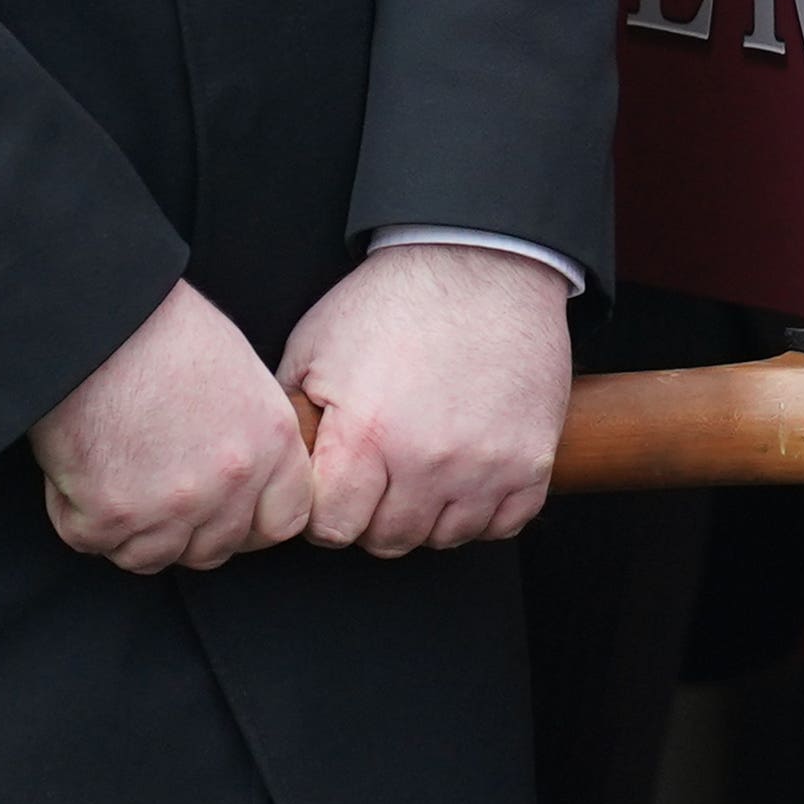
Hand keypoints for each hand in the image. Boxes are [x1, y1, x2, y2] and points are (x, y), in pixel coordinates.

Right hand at [34, 280, 317, 572]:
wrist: (96, 322)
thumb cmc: (162, 331)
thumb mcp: (238, 376)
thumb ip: (248, 435)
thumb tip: (235, 470)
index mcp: (272, 442)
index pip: (284, 521)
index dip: (251, 522)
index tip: (224, 512)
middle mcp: (232, 482)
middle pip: (215, 548)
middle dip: (185, 531)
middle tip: (152, 490)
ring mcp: (173, 506)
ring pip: (152, 556)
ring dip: (130, 530)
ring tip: (112, 474)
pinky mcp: (111, 516)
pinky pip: (93, 541)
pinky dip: (77, 514)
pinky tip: (77, 470)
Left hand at [278, 242, 576, 556]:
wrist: (485, 263)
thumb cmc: (396, 300)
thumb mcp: (315, 345)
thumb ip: (293, 414)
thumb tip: (273, 464)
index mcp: (366, 436)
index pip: (333, 529)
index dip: (326, 511)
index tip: (335, 490)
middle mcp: (426, 461)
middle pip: (388, 539)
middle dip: (374, 514)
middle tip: (379, 476)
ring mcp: (485, 465)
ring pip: (445, 538)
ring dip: (428, 514)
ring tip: (422, 472)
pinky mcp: (531, 460)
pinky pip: (504, 524)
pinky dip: (484, 510)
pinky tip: (467, 476)